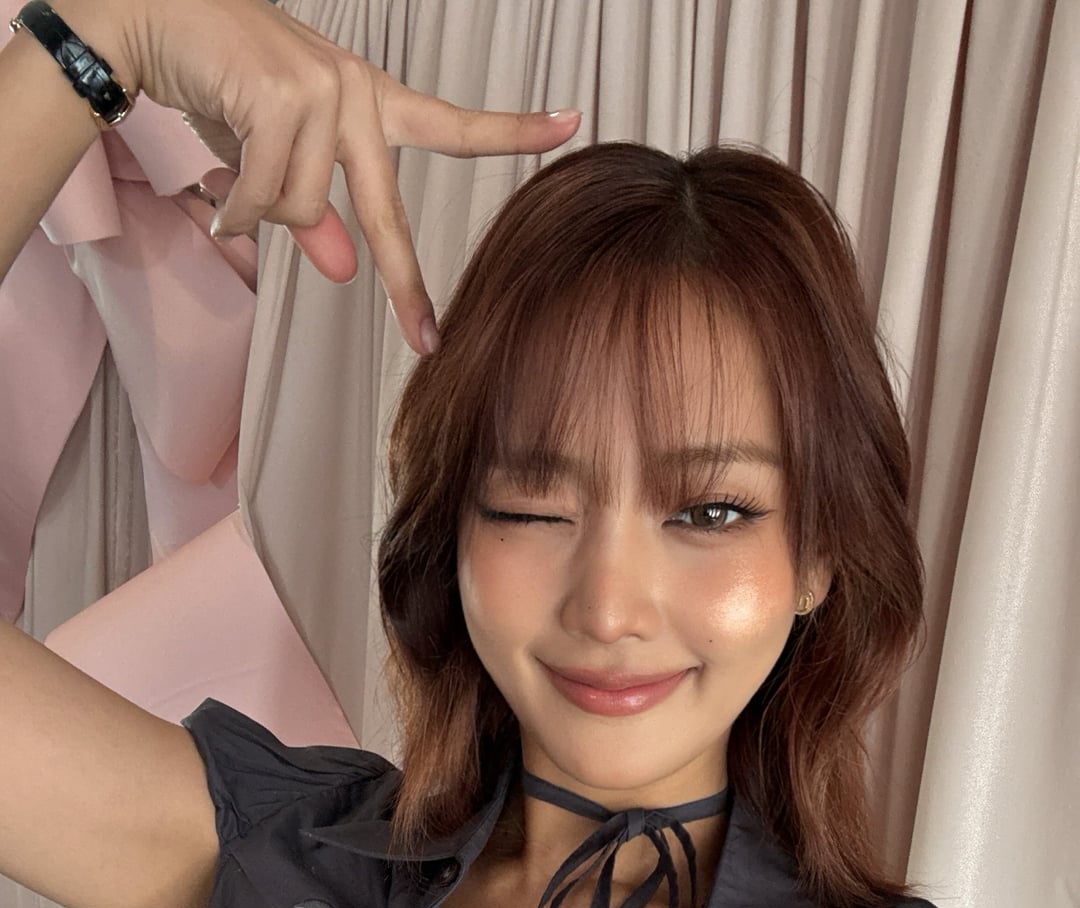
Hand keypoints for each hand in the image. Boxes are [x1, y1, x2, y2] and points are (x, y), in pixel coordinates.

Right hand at [112, 0, 580, 353]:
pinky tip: (215, 181)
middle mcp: (355, 90)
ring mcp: (323, 91)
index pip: (450, 124)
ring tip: (230, 172)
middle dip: (405, 286)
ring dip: (257, 207)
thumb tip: (347, 270)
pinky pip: (266, 198)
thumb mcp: (277, 154)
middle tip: (426, 340)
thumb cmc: (218, 80)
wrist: (152, 14)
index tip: (570, 123)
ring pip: (302, 210)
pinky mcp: (284, 97)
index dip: (512, 130)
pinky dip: (234, 207)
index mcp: (367, 100)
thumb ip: (316, 214)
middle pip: (389, 213)